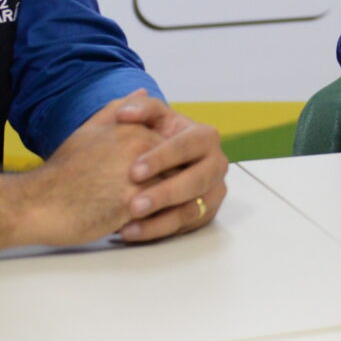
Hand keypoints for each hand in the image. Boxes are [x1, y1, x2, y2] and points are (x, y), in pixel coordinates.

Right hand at [22, 91, 158, 248]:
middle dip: (171, 188)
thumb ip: (118, 109)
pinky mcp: (131, 205)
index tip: (154, 184)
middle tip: (156, 204)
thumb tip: (142, 91)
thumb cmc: (63, 171)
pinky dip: (155, 222)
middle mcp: (139, 149)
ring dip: (166, 205)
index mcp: (134, 130)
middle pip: (176, 170)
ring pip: (171, 193)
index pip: (172, 150)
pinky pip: (158, 214)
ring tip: (148, 216)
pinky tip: (140, 227)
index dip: (166, 170)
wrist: (38, 203)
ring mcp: (137, 176)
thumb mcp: (89, 131)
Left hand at [108, 93, 227, 244]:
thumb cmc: (154, 135)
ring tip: (127, 225)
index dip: (162, 157)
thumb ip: (138, 108)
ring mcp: (213, 191)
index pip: (188, 145)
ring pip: (193, 209)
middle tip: (134, 204)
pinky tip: (131, 233)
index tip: (134, 171)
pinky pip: (184, 227)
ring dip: (160, 219)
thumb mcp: (150, 117)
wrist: (163, 161)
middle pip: (196, 180)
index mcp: (204, 136)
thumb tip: (124, 111)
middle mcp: (215, 164)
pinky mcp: (205, 213)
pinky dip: (158, 231)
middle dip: (164, 193)